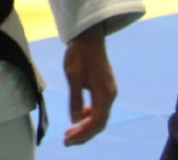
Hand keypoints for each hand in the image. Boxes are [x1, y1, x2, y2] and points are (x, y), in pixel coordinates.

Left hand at [62, 22, 116, 145]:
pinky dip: (88, 116)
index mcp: (104, 93)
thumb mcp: (73, 76)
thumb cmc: (80, 53)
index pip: (96, 122)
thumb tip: (74, 120)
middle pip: (99, 123)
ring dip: (85, 127)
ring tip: (69, 132)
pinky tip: (77, 117)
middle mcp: (110, 95)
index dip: (82, 134)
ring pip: (99, 117)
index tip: (68, 140)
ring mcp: (108, 92)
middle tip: (66, 140)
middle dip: (83, 134)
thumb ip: (74, 99)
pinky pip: (98, 108)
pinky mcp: (104, 88)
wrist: (88, 36)